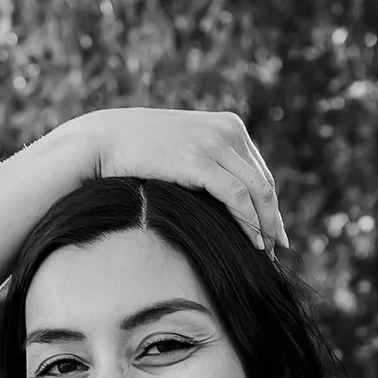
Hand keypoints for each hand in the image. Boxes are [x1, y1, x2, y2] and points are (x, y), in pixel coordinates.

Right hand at [78, 106, 288, 254]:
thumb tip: (220, 194)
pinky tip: (254, 244)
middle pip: (264, 182)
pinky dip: (250, 222)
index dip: (269, 203)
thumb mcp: (182, 148)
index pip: (259, 171)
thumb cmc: (136, 150)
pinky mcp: (200, 161)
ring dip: (266, 224)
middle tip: (277, 246)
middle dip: (272, 217)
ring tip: (266, 252)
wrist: (101, 140)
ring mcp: (215, 144)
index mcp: (228, 126)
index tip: (273, 229)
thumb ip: (206, 162)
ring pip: (257, 191)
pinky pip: (237, 198)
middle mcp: (228, 130)